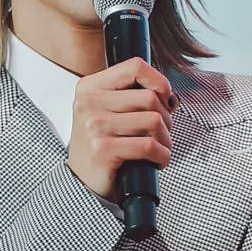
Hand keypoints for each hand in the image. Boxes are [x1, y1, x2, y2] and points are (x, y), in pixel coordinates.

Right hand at [68, 58, 173, 204]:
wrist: (82, 182)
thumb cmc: (103, 145)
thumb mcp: (108, 111)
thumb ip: (132, 95)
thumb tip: (169, 96)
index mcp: (90, 87)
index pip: (136, 67)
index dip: (160, 82)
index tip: (165, 99)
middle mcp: (88, 102)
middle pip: (150, 97)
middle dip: (166, 119)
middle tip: (161, 133)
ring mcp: (94, 125)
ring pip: (153, 120)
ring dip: (165, 139)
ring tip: (159, 148)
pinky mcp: (102, 148)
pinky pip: (148, 145)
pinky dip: (162, 155)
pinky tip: (157, 161)